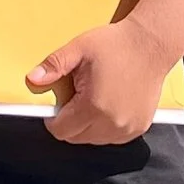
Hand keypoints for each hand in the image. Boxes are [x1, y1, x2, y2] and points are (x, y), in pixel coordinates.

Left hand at [30, 23, 170, 144]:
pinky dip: (106, 126)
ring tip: (95, 97)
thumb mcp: (79, 49)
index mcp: (93, 107)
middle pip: (76, 138)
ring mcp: (128, 128)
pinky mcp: (139, 127)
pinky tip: (110, 104)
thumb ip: (54, 66)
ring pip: (94, 140)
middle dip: (70, 121)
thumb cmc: (116, 44)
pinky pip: (113, 137)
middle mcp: (112, 123)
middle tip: (78, 95)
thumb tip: (32, 81)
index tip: (58, 103)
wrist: (151, 43)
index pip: (61, 131)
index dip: (53, 118)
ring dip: (88, 125)